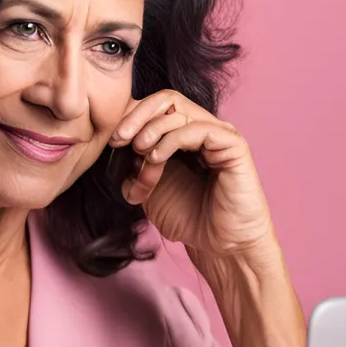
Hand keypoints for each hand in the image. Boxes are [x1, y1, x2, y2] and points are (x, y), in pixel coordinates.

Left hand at [108, 90, 274, 263]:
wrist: (219, 247)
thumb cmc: (190, 220)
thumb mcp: (148, 189)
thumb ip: (134, 165)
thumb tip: (118, 143)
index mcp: (184, 136)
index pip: (157, 107)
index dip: (131, 117)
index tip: (113, 141)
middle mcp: (203, 130)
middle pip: (167, 100)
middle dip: (138, 116)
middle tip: (119, 139)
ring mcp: (219, 135)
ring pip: (179, 112)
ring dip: (151, 134)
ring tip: (141, 157)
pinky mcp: (233, 145)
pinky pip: (197, 129)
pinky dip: (171, 140)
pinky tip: (155, 157)